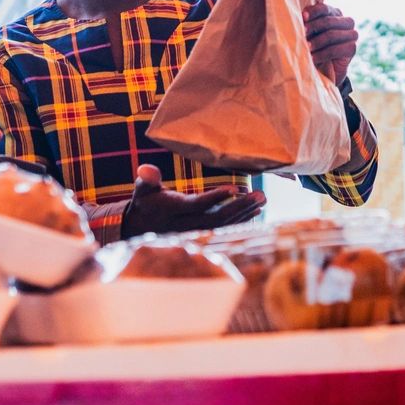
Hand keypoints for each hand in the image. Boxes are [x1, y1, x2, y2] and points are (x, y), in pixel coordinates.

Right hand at [113, 164, 265, 239]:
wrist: (141, 229)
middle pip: (218, 218)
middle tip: (260, 194)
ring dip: (245, 212)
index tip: (236, 188)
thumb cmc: (146, 203)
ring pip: (224, 225)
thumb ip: (147, 179)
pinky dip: (241, 221)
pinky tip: (256, 211)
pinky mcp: (203, 235)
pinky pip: (225, 230)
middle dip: (240, 206)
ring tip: (263, 198)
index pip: (198, 205)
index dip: (217, 198)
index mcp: (174, 210)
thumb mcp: (143, 190)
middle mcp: (187, 224)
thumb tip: (145, 169)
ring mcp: (196, 232)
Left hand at [304, 3, 357, 83]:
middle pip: (328, 21)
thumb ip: (307, 23)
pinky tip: (313, 59)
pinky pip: (335, 49)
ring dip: (316, 42)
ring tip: (306, 49)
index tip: (302, 17)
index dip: (313, 12)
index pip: (324, 8)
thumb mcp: (309, 33)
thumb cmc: (313, 47)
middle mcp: (346, 21)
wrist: (323, 70)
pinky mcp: (352, 48)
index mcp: (334, 13)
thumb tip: (299, 18)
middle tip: (301, 35)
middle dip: (313, 27)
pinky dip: (322, 54)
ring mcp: (351, 34)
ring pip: (331, 35)